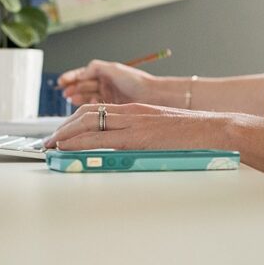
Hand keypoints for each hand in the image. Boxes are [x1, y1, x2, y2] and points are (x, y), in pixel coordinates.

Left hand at [44, 102, 234, 150]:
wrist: (216, 131)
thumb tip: (128, 153)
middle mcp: (131, 113)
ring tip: (50, 147)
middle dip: (62, 129)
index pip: (96, 111)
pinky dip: (81, 144)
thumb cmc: (195, 136)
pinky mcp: (139, 137)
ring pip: (89, 124)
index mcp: (136, 111)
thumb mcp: (163, 134)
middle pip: (86, 114)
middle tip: (47, 143)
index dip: (73, 122)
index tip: (60, 134)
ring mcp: (134, 124)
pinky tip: (69, 150)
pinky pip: (102, 139)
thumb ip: (143, 139)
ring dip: (65, 136)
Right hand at [57, 60, 155, 104]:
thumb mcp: (113, 69)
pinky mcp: (111, 108)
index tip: (61, 81)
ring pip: (87, 97)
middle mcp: (105, 84)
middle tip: (65, 93)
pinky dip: (89, 106)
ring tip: (72, 99)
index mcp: (105, 73)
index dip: (71, 77)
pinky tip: (87, 106)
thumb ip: (95, 67)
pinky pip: (95, 108)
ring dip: (78, 97)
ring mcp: (108, 96)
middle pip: (83, 86)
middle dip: (73, 88)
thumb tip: (80, 73)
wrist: (153, 96)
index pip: (83, 74)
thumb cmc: (137, 81)